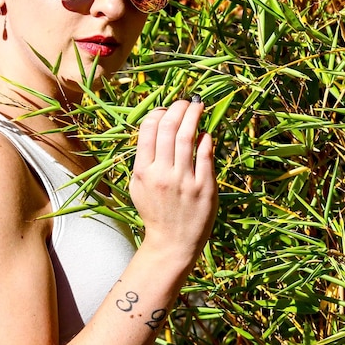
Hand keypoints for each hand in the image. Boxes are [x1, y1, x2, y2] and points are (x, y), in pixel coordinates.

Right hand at [129, 99, 216, 269]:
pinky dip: (205, 138)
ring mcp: (184, 180)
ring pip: (188, 136)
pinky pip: (206, 154)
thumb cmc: (154, 211)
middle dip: (178, 108)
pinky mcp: (205, 187)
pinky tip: (205, 132)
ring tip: (197, 105)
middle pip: (169, 128)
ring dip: (193, 115)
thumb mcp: (138, 185)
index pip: (149, 130)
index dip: (158, 113)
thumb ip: (145, 159)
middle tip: (185, 101)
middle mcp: (162, 173)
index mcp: (143, 171)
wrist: (172, 242)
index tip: (166, 110)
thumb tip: (159, 126)